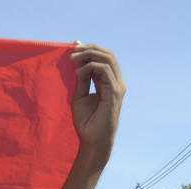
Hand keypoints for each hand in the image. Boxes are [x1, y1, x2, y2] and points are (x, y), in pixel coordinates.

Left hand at [70, 44, 125, 162]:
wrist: (92, 140)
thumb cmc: (86, 122)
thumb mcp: (79, 96)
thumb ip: (81, 79)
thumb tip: (77, 61)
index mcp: (108, 82)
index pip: (103, 58)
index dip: (89, 50)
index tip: (73, 47)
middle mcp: (116, 82)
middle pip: (107, 55)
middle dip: (89, 49)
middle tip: (72, 50)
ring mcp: (117, 86)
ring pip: (108, 59)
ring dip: (89, 54)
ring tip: (73, 58)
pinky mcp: (115, 92)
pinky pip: (105, 71)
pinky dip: (91, 67)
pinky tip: (78, 73)